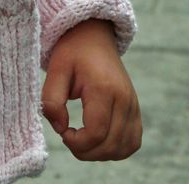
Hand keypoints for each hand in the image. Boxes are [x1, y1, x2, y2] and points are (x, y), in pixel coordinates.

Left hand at [42, 19, 141, 160]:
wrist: (93, 35)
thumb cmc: (73, 51)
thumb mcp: (55, 69)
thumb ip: (52, 100)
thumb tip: (60, 129)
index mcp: (104, 88)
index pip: (96, 133)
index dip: (77, 142)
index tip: (63, 132)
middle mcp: (124, 99)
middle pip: (110, 145)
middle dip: (86, 151)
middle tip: (69, 137)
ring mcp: (133, 105)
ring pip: (124, 148)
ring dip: (101, 153)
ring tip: (82, 139)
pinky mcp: (136, 109)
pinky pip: (133, 141)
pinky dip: (116, 148)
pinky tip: (99, 139)